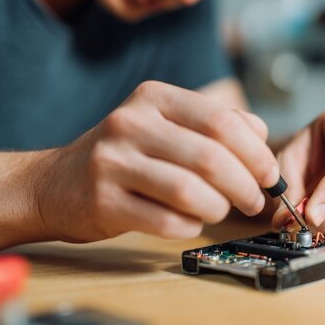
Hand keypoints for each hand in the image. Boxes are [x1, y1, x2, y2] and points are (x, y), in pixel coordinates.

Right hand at [36, 81, 278, 241]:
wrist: (55, 183)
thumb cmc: (124, 155)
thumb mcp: (164, 124)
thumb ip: (213, 124)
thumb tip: (261, 135)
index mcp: (153, 98)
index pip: (221, 121)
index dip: (256, 152)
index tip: (269, 174)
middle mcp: (130, 124)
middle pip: (211, 158)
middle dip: (245, 186)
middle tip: (254, 201)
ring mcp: (112, 163)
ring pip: (191, 192)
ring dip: (219, 208)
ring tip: (221, 211)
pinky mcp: (103, 202)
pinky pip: (167, 221)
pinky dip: (190, 227)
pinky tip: (190, 222)